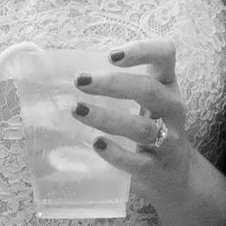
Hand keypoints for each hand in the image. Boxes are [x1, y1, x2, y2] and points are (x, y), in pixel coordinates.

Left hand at [71, 46, 194, 214]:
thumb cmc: (148, 127)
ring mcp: (170, 140)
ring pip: (142, 128)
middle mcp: (173, 109)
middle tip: (79, 81)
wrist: (173, 175)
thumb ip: (114, 82)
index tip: (110, 56)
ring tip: (77, 110)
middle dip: (113, 84)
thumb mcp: (143, 100)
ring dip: (107, 117)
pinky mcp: (158, 169)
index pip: (165, 55)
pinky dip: (116, 153)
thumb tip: (52, 62)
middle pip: (149, 90)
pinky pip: (138, 162)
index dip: (141, 50)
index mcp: (167, 84)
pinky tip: (97, 144)